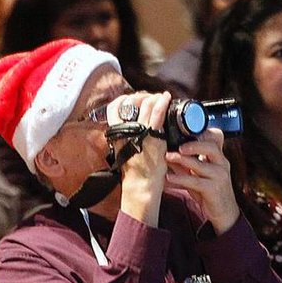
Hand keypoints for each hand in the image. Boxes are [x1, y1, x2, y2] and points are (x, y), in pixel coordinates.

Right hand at [116, 90, 170, 225]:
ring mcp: (140, 131)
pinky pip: (158, 112)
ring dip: (154, 97)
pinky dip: (163, 101)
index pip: (114, 107)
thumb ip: (126, 140)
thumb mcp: (124, 153)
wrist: (141, 187)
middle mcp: (125, 130)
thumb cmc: (135, 173)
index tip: (135, 99)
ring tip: (161, 98)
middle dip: (143, 96)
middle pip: (131, 101)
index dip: (126, 99)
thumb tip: (134, 130)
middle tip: (151, 98)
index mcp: (116, 133)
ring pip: (146, 103)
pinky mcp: (154, 136)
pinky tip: (167, 98)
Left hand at [166, 128, 238, 232]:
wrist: (223, 212)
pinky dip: (180, 179)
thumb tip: (167, 152)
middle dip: (193, 144)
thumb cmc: (209, 191)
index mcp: (218, 157)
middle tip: (178, 146)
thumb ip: (185, 164)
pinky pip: (195, 181)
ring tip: (168, 157)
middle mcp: (222, 163)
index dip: (201, 132)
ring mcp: (219, 176)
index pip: (214, 137)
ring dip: (182, 160)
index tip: (183, 129)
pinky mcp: (214, 189)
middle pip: (211, 147)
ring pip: (200, 164)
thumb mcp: (197, 174)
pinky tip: (169, 178)